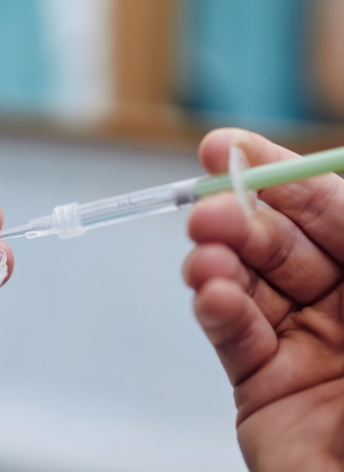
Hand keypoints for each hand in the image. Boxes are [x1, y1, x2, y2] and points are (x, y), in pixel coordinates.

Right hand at [183, 129, 343, 471]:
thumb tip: (328, 177)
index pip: (325, 207)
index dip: (277, 174)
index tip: (225, 148)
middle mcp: (340, 305)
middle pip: (278, 242)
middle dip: (238, 219)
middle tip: (205, 210)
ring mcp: (299, 343)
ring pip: (247, 284)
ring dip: (219, 263)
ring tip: (204, 256)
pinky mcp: (261, 386)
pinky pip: (235, 338)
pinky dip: (217, 310)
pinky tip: (210, 294)